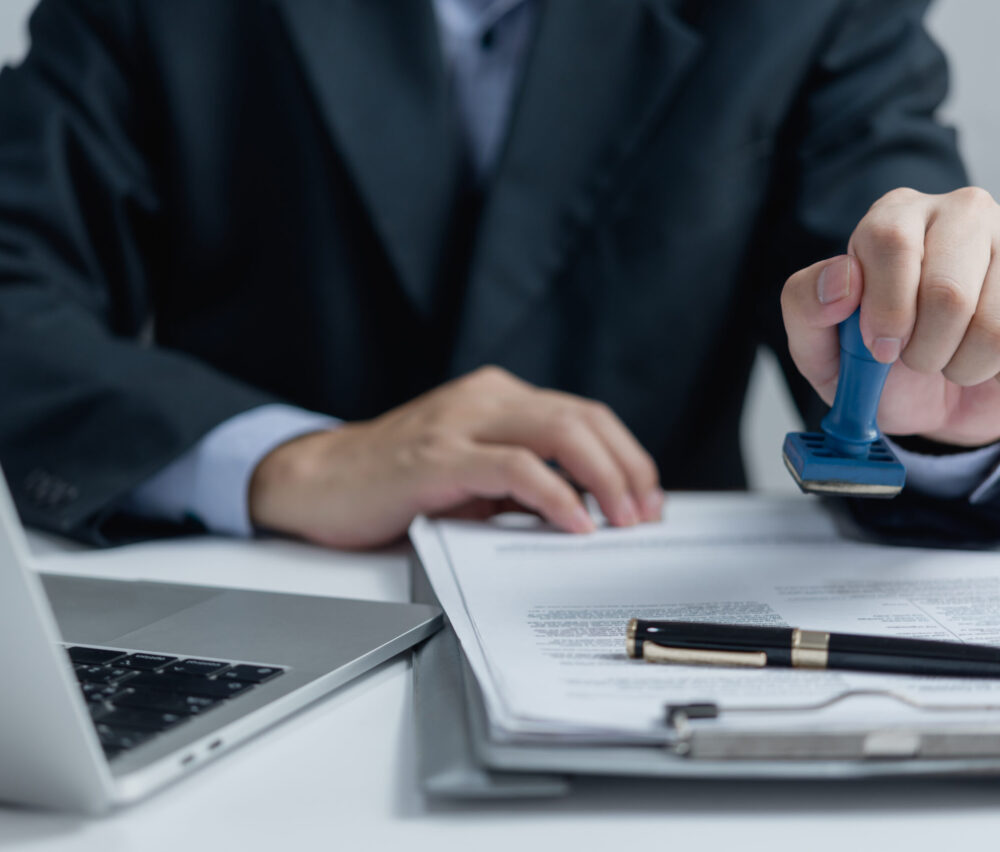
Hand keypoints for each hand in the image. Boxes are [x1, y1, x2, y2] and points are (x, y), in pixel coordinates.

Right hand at [248, 366, 661, 547]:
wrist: (316, 482)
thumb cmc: (393, 483)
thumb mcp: (471, 475)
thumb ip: (522, 481)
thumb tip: (588, 510)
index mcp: (497, 398)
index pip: (583, 415)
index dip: (626, 455)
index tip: (647, 498)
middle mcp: (484, 399)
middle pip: (582, 418)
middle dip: (627, 468)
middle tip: (646, 514)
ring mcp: (460, 423)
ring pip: (559, 432)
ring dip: (604, 479)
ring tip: (623, 521)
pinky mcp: (437, 457)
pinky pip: (514, 468)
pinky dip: (555, 495)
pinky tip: (574, 523)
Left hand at [781, 186, 999, 446]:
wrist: (930, 404)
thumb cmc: (871, 366)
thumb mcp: (817, 344)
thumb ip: (805, 305)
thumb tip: (842, 279)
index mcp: (894, 217)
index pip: (890, 241)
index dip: (884, 308)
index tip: (879, 346)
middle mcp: (959, 213)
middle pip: (946, 291)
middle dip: (922, 347)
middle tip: (911, 358)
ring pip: (989, 323)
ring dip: (959, 364)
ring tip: (945, 358)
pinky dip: (990, 367)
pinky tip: (980, 356)